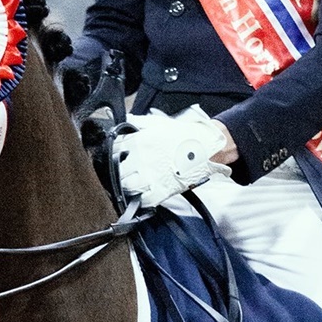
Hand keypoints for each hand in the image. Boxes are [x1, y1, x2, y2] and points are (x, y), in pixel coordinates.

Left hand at [116, 107, 234, 206]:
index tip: (117, 155)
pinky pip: (144, 200)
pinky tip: (143, 194)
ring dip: (127, 187)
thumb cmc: (185, 134)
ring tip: (132, 184)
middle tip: (124, 172)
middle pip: (117, 171)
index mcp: (139, 141)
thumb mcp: (159, 122)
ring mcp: (152, 176)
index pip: (114, 149)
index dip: (114, 153)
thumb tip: (126, 120)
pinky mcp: (163, 189)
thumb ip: (139, 122)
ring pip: (128, 187)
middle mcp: (142, 159)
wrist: (207, 146)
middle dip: (119, 172)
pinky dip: (141, 200)